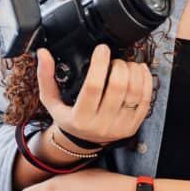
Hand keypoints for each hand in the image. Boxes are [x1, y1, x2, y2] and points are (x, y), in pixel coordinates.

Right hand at [37, 44, 151, 145]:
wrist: (83, 142)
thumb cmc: (67, 117)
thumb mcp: (51, 101)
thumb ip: (45, 76)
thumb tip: (43, 53)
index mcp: (80, 118)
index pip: (93, 87)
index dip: (100, 64)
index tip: (102, 48)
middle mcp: (101, 125)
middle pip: (118, 88)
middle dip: (119, 66)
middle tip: (114, 59)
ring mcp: (120, 127)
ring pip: (135, 93)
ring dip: (134, 72)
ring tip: (127, 63)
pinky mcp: (134, 126)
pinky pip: (146, 101)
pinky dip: (146, 81)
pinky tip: (140, 70)